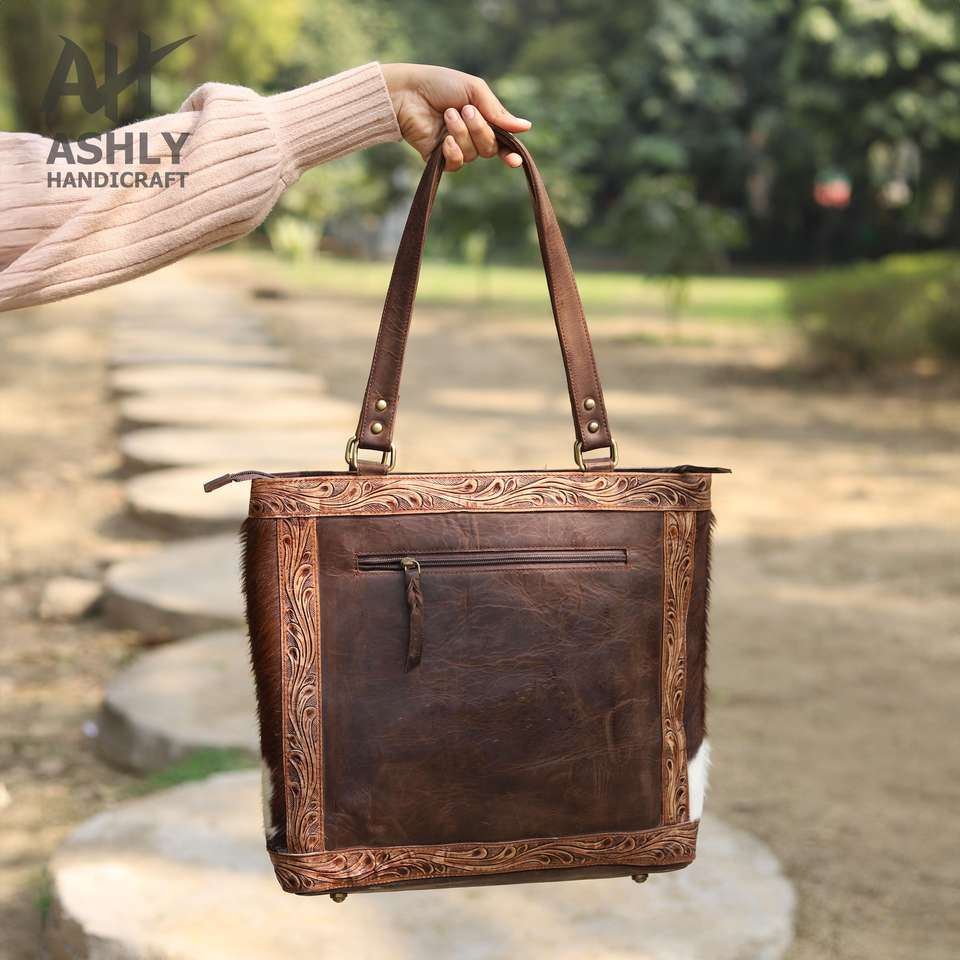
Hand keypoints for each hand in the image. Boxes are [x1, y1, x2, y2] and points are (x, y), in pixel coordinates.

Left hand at [380, 63, 530, 171]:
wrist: (408, 92)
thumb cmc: (440, 85)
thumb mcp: (473, 90)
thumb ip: (497, 111)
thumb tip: (525, 127)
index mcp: (482, 119)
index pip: (502, 141)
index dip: (510, 152)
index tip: (515, 160)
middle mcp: (471, 136)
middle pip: (489, 148)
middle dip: (480, 129)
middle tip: (465, 110)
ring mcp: (455, 148)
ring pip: (472, 154)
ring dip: (461, 133)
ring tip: (447, 114)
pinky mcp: (438, 158)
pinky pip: (456, 164)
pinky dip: (453, 152)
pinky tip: (444, 140)